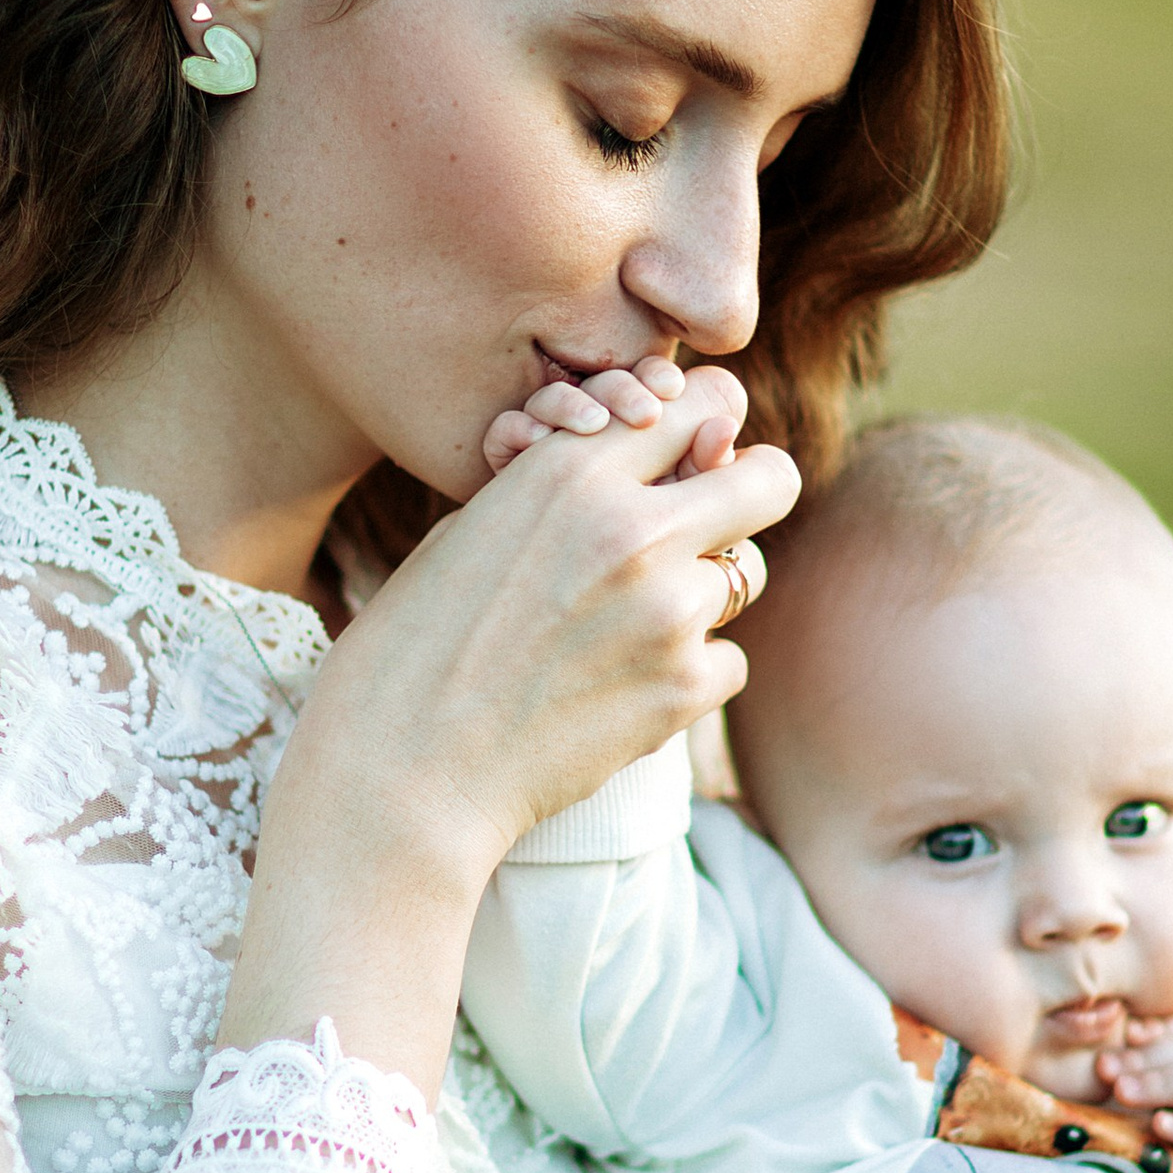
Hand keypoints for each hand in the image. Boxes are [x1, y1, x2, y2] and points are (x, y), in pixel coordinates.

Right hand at [222, 366, 797, 1088]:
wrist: (401, 768)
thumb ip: (567, 492)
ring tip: (624, 633)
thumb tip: (655, 469)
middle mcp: (632, 529)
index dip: (703, 430)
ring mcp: (668, 612)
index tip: (693, 457)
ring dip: (701, 599)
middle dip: (750, 497)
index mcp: (570, 471)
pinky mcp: (683, 690)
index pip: (699, 404)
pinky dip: (688, 677)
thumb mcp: (474, 530)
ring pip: (744, 578)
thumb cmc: (416, 646)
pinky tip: (618, 691)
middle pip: (771, 480)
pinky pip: (727, 663)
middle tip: (717, 528)